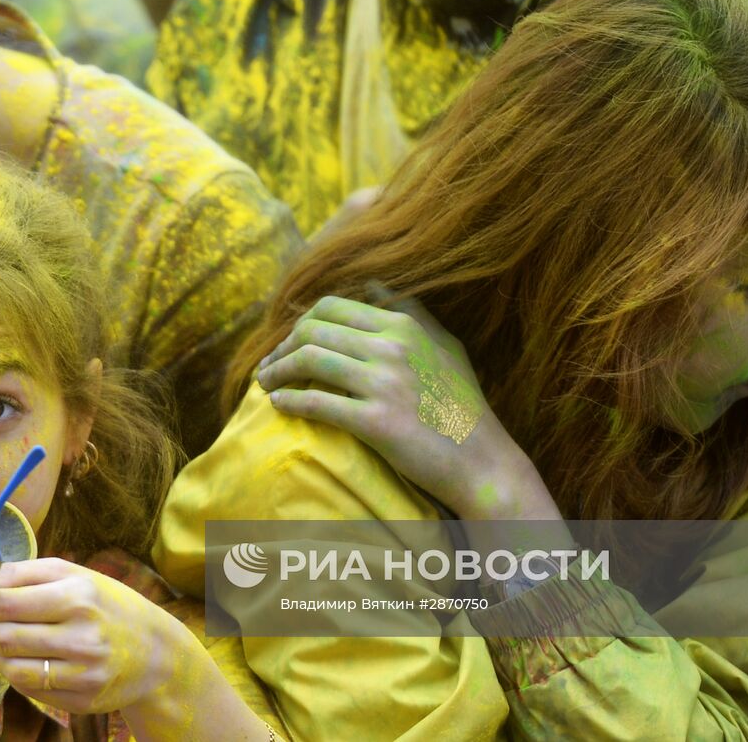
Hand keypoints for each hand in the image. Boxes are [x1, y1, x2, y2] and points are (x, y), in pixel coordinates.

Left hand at [0, 557, 202, 715]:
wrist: (155, 653)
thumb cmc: (107, 605)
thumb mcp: (76, 576)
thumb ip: (25, 573)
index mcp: (79, 596)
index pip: (8, 601)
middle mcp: (82, 636)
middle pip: (4, 636)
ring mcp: (82, 672)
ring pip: (11, 666)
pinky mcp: (80, 700)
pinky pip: (28, 688)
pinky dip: (13, 671)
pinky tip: (20, 656)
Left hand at [256, 293, 547, 518]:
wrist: (483, 463)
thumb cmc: (463, 407)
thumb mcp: (446, 348)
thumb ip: (412, 312)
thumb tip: (374, 284)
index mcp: (404, 326)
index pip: (332, 308)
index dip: (300, 324)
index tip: (288, 343)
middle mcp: (393, 347)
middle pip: (313, 331)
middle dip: (282, 347)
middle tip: (269, 366)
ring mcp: (385, 384)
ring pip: (309, 362)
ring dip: (277, 372)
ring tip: (265, 384)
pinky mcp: (377, 423)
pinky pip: (318, 404)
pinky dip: (290, 402)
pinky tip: (278, 406)